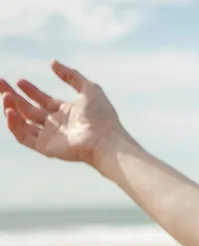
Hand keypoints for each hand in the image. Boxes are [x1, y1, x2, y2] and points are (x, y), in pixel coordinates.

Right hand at [0, 60, 128, 164]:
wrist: (106, 140)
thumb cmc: (102, 117)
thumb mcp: (89, 88)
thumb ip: (71, 75)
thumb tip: (52, 62)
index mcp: (65, 112)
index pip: (42, 100)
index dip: (30, 90)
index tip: (20, 81)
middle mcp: (56, 124)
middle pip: (28, 109)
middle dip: (13, 96)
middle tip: (0, 83)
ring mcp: (50, 136)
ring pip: (23, 122)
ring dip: (11, 108)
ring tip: (5, 96)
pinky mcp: (46, 147)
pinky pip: (24, 137)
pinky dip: (14, 125)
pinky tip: (10, 111)